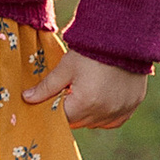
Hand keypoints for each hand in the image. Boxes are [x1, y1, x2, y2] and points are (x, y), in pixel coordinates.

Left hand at [18, 43, 149, 131]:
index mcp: (86, 103)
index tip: (52, 100)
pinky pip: (115, 119)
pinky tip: (102, 96)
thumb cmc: (90, 51)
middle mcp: (105, 112)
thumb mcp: (66, 67)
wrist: (123, 37)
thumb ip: (47, 86)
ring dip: (89, 113)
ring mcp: (121, 110)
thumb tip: (26, 98)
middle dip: (71, 111)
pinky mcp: (132, 105)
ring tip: (87, 90)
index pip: (63, 119)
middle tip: (69, 92)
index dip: (55, 110)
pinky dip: (107, 112)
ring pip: (97, 123)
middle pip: (80, 122)